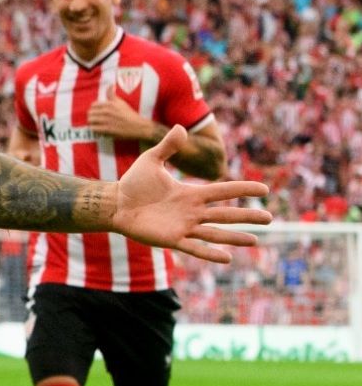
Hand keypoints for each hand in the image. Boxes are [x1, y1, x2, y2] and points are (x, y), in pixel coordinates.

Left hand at [85, 94, 157, 140]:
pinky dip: (94, 129)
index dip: (94, 109)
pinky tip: (99, 129)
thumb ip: (112, 95)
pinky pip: (93, 129)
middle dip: (92, 116)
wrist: (137, 126)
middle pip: (90, 113)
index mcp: (109, 104)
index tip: (97, 112)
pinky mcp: (106, 129)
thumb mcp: (121, 102)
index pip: (93, 105)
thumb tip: (110, 85)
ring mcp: (106, 120)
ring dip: (92, 123)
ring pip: (90, 120)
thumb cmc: (129, 114)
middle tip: (96, 119)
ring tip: (96, 124)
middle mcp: (107, 111)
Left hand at [111, 125, 271, 261]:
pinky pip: (194, 247)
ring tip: (255, 240)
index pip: (223, 191)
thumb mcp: (151, 160)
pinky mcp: (171, 239)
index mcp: (191, 193)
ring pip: (214, 232)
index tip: (264, 190)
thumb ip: (167, 146)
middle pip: (225, 214)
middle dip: (247, 216)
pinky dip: (210, 253)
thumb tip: (180, 127)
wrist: (115, 203)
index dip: (243, 190)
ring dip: (234, 237)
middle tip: (269, 218)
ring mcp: (183, 226)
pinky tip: (227, 258)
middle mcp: (192, 211)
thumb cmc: (133, 183)